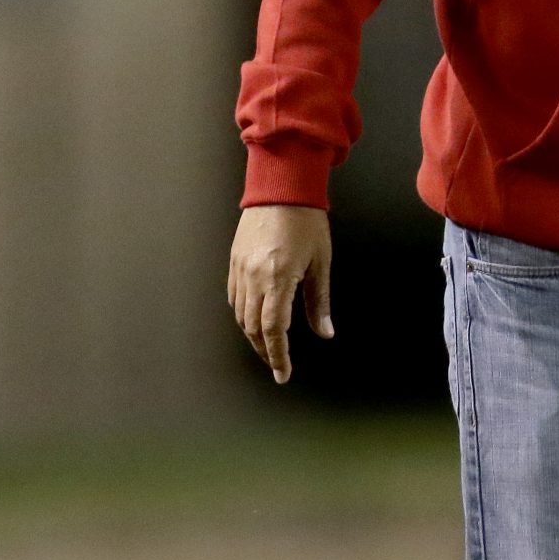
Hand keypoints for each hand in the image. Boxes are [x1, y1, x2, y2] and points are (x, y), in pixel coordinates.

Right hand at [228, 204, 332, 383]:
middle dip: (266, 350)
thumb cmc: (307, 220)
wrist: (281, 186)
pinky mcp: (234, 261)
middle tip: (278, 363)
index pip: (274, 329)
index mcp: (278, 278)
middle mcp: (254, 277)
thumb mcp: (320, 261)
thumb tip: (325, 332)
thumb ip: (318, 301)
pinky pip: (234, 298)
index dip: (278, 355)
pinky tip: (254, 319)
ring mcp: (240, 269)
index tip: (283, 373)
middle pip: (254, 327)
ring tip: (269, 346)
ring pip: (241, 315)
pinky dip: (243, 315)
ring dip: (253, 335)